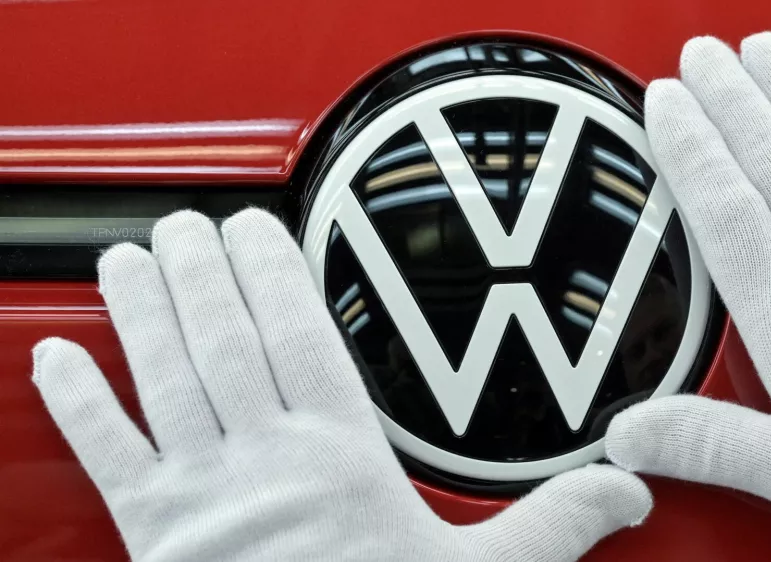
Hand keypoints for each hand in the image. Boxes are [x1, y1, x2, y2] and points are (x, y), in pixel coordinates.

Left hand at [32, 209, 650, 560]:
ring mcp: (199, 501)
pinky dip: (77, 405)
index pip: (301, 340)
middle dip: (202, 273)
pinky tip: (57, 360)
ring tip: (128, 257)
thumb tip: (624, 491)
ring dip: (143, 312)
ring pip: (163, 379)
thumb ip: (550, 526)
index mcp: (340, 462)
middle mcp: (262, 467)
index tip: (257, 227)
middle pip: (224, 343)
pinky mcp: (150, 537)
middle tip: (185, 221)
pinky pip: (106, 456)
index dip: (274, 274)